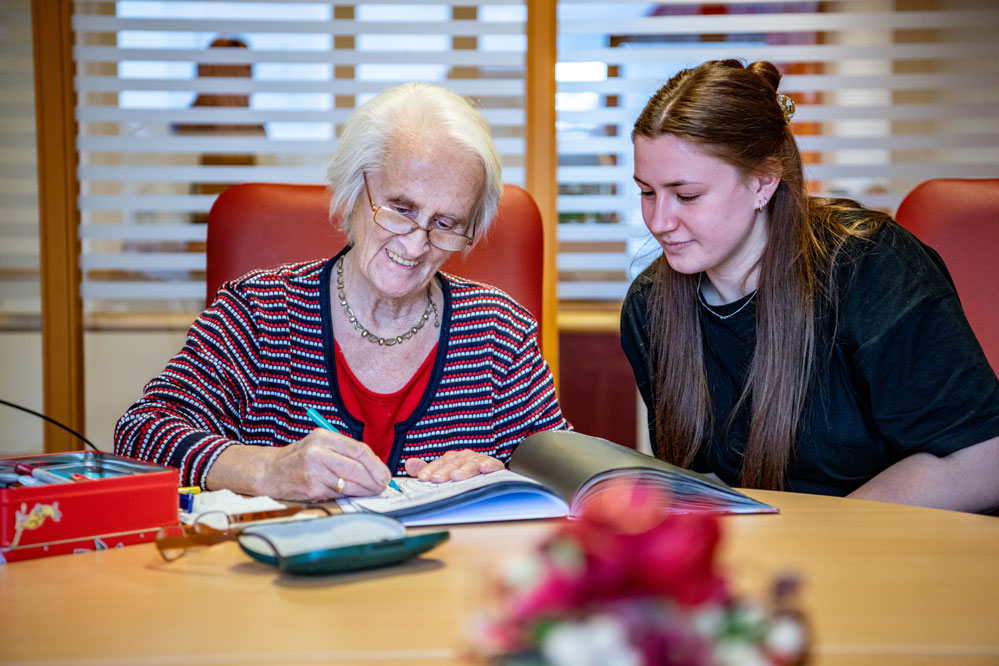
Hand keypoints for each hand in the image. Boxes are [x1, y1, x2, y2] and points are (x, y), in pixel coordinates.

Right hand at [265, 429, 390, 500]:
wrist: (270, 471)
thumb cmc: (300, 457)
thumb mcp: (321, 444)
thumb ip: (345, 451)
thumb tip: (375, 466)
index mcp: (324, 437)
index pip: (359, 450)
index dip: (377, 464)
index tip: (385, 474)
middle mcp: (318, 453)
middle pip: (357, 468)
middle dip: (375, 480)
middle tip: (383, 486)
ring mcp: (314, 473)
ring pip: (350, 484)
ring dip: (366, 491)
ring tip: (373, 491)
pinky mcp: (311, 490)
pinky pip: (338, 494)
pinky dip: (349, 495)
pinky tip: (354, 494)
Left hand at [404, 449, 504, 482]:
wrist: (489, 472)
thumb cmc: (463, 473)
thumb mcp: (444, 472)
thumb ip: (426, 469)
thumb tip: (408, 464)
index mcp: (451, 459)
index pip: (439, 464)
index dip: (430, 470)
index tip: (423, 478)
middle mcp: (464, 457)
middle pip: (453, 464)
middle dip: (445, 471)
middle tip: (437, 479)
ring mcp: (479, 460)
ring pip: (470, 464)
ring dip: (464, 470)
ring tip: (456, 477)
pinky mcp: (494, 465)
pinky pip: (493, 464)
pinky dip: (489, 465)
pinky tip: (484, 468)